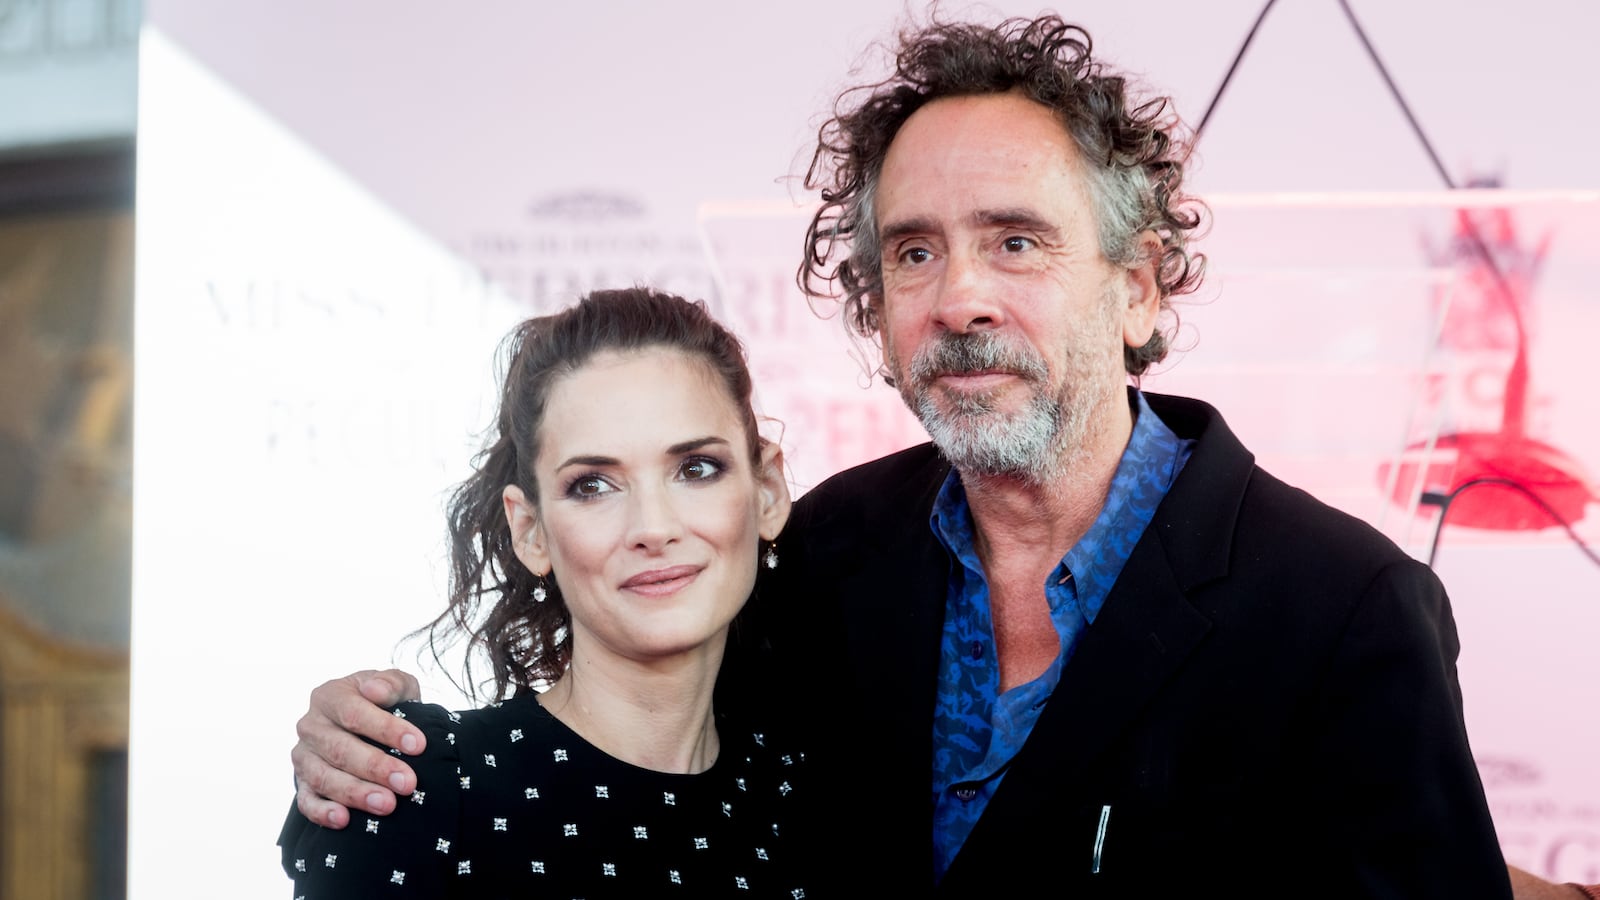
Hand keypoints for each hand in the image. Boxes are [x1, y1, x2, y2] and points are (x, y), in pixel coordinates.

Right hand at [291, 669, 424, 828]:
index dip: (386, 729)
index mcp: (330, 696)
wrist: (365, 726)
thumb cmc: (384, 703)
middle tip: (408, 783)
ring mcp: (303, 756)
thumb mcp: (395, 686)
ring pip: (323, 777)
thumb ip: (391, 683)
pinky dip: (323, 812)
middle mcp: (311, 725)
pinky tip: (344, 820)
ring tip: (387, 805)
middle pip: (339, 749)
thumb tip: (375, 690)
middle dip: (376, 768)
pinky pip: (306, 801)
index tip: (418, 746)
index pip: (355, 713)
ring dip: (356, 793)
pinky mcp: (302, 783)